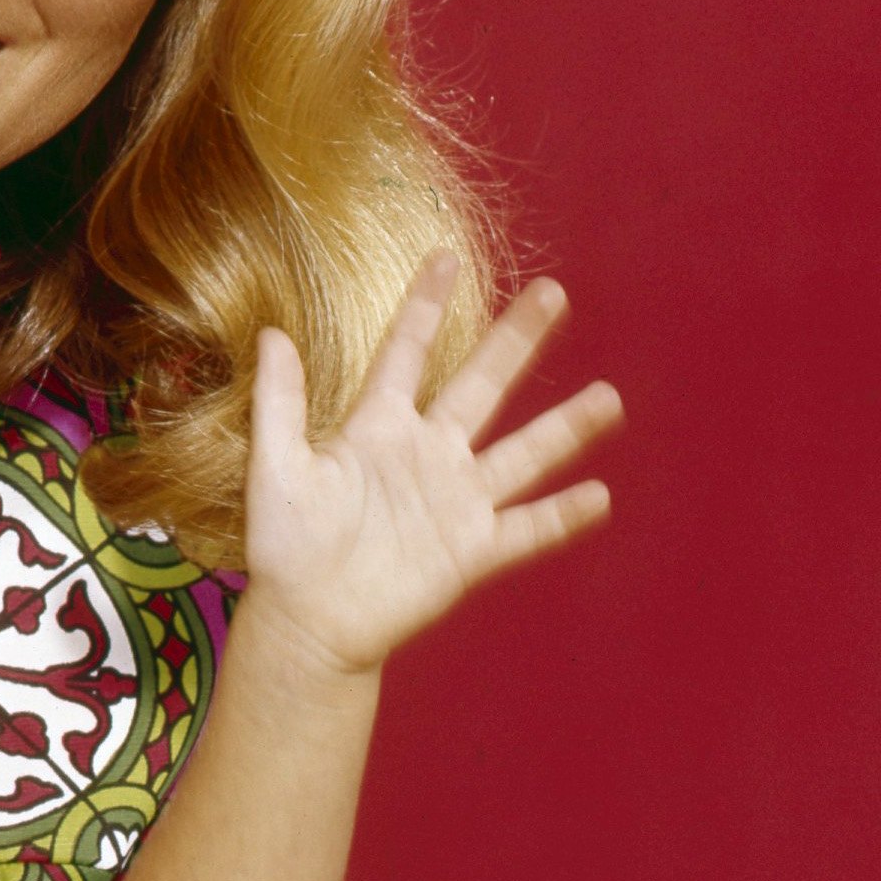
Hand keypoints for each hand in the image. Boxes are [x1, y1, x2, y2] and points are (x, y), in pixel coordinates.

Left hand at [245, 259, 621, 674]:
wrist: (308, 623)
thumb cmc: (286, 547)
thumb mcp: (276, 467)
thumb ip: (279, 402)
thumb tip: (271, 333)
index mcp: (379, 428)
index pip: (408, 354)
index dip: (426, 307)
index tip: (447, 257)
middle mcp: (428, 454)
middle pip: (482, 386)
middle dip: (516, 341)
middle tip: (554, 293)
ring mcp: (455, 502)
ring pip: (521, 455)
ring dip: (565, 428)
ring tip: (609, 398)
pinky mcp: (471, 551)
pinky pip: (525, 530)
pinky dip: (561, 516)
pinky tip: (599, 497)